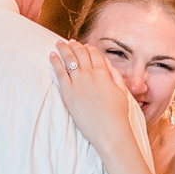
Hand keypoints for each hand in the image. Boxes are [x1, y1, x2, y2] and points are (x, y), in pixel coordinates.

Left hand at [49, 40, 138, 155]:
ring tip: (59, 43)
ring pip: (69, 60)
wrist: (109, 131)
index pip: (94, 54)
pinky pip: (59, 73)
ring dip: (64, 49)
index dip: (88, 48)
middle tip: (69, 41)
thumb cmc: (118, 114)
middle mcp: (90, 75)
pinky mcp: (68, 93)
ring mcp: (78, 83)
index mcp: (104, 73)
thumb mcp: (122, 91)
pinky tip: (52, 55)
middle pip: (80, 54)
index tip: (83, 46)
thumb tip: (106, 62)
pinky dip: (55, 62)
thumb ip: (114, 74)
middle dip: (74, 45)